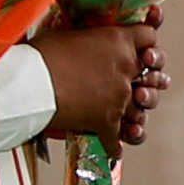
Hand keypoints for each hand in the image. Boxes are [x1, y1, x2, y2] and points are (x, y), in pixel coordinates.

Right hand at [36, 17, 163, 153]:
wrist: (30, 84)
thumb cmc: (42, 54)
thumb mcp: (70, 34)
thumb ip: (89, 38)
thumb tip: (83, 43)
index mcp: (119, 41)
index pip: (149, 37)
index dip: (146, 44)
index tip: (142, 50)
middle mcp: (126, 69)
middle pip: (153, 76)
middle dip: (148, 82)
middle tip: (141, 87)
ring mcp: (119, 98)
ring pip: (141, 111)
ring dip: (136, 116)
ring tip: (132, 121)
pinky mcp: (106, 123)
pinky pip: (117, 141)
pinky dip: (114, 147)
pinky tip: (112, 149)